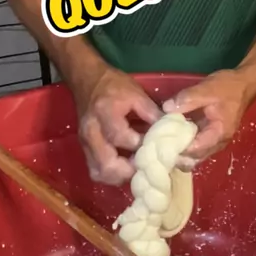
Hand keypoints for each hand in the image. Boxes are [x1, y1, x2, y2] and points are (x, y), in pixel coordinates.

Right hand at [75, 67, 161, 185]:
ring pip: (99, 172)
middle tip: (146, 166)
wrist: (87, 79)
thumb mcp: (136, 93)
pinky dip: (111, 174)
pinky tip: (124, 167)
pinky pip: (95, 170)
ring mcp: (85, 142)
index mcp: (105, 113)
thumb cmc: (113, 84)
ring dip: (119, 176)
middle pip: (107, 164)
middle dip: (129, 171)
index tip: (156, 147)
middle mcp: (92, 131)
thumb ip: (152, 113)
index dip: (140, 146)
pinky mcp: (84, 148)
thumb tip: (171, 132)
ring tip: (136, 168)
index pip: (120, 138)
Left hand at [162, 69, 255, 169]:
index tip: (159, 142)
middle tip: (157, 146)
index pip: (195, 149)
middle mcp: (218, 143)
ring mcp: (215, 141)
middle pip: (194, 158)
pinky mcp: (211, 136)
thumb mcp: (207, 89)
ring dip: (180, 152)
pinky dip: (185, 145)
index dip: (177, 148)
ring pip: (195, 156)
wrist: (244, 83)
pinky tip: (172, 137)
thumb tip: (166, 109)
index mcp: (218, 134)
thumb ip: (187, 99)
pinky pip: (196, 147)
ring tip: (162, 144)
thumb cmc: (228, 87)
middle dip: (176, 154)